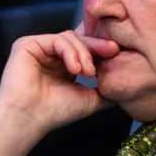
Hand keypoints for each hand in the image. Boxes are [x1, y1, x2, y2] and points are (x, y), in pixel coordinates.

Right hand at [0, 27, 118, 130]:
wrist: (30, 118)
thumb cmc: (55, 112)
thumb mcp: (90, 99)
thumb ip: (107, 89)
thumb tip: (128, 84)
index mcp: (63, 65)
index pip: (85, 48)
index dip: (101, 48)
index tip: (117, 51)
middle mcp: (50, 54)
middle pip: (79, 38)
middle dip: (98, 45)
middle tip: (112, 51)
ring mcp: (39, 48)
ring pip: (70, 37)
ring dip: (84, 53)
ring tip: (87, 73)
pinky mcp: (27, 44)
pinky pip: (56, 39)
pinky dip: (70, 51)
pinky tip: (75, 69)